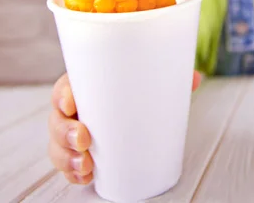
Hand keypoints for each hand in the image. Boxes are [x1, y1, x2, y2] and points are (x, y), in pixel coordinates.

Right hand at [48, 70, 202, 184]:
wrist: (136, 103)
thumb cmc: (138, 87)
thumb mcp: (153, 78)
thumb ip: (172, 76)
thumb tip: (196, 78)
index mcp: (87, 84)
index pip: (66, 86)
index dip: (63, 96)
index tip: (71, 104)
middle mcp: (77, 108)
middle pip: (57, 119)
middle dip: (65, 132)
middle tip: (84, 139)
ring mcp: (75, 130)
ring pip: (58, 144)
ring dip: (66, 157)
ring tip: (86, 166)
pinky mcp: (80, 150)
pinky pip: (67, 162)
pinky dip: (72, 172)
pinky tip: (84, 177)